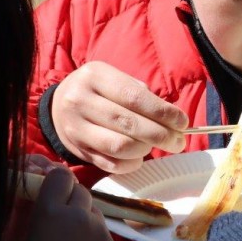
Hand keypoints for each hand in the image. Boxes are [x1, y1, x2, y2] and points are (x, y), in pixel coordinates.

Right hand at [16, 167, 120, 240]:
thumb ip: (26, 217)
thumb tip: (29, 196)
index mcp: (49, 214)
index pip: (60, 175)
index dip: (54, 185)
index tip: (48, 197)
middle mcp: (79, 217)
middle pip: (79, 191)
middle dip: (69, 202)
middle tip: (57, 224)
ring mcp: (101, 234)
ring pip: (94, 212)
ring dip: (83, 220)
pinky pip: (104, 235)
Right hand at [52, 61, 188, 173]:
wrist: (58, 107)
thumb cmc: (97, 91)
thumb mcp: (113, 79)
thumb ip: (139, 93)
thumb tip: (171, 117)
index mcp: (94, 77)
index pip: (134, 97)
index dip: (163, 112)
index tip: (183, 122)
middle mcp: (81, 101)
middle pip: (129, 124)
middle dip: (161, 135)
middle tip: (179, 141)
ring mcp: (77, 128)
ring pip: (120, 146)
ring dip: (146, 149)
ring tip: (155, 145)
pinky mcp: (78, 151)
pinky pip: (111, 164)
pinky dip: (132, 163)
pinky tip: (139, 156)